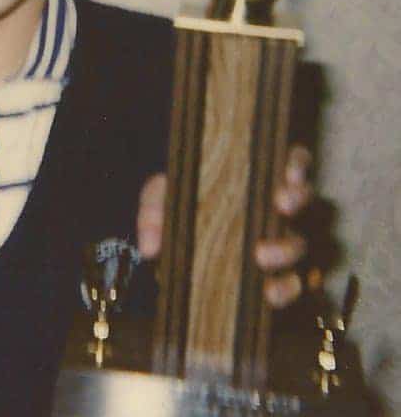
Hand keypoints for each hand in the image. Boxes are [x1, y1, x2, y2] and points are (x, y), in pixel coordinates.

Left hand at [136, 145, 313, 308]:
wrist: (180, 241)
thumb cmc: (179, 205)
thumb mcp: (162, 198)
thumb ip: (154, 209)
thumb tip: (150, 244)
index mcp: (253, 177)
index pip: (288, 161)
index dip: (295, 163)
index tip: (286, 169)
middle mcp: (273, 206)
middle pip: (303, 197)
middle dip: (297, 198)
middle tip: (280, 203)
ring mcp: (279, 239)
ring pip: (300, 241)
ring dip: (286, 247)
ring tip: (261, 254)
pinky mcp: (277, 273)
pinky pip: (293, 282)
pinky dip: (284, 287)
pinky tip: (267, 291)